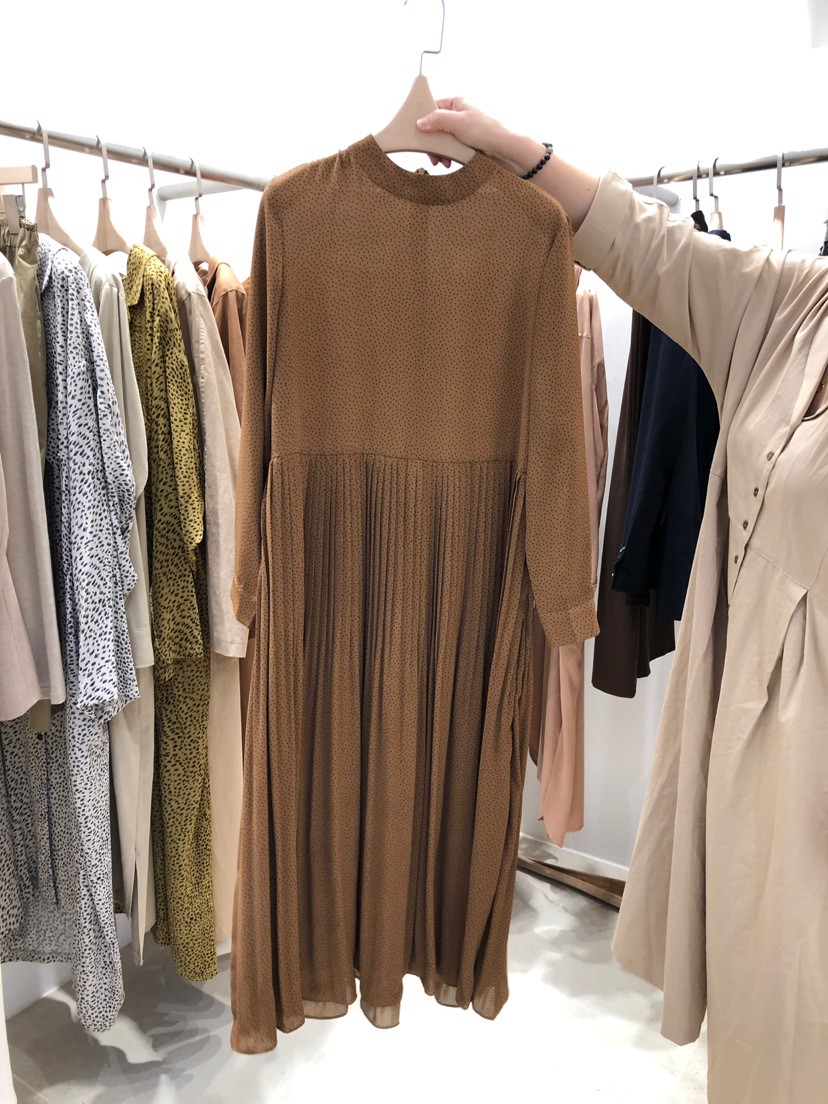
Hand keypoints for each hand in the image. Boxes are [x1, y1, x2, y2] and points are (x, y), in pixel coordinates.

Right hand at [416, 99, 547, 175]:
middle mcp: (459, 115)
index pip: (434, 107)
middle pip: (436, 127)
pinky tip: (449, 163)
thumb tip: (419, 122)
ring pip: (442, 140)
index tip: (417, 131)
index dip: (424, 118)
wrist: (505, 150)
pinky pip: (451, 150)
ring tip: (442, 162)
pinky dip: (448, 157)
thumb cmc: (485, 131)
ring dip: (439, 152)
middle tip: (431, 154)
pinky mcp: (466, 145)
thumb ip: (437, 120)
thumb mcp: (457, 122)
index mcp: (457, 103)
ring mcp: (462, 131)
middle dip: (432, 142)